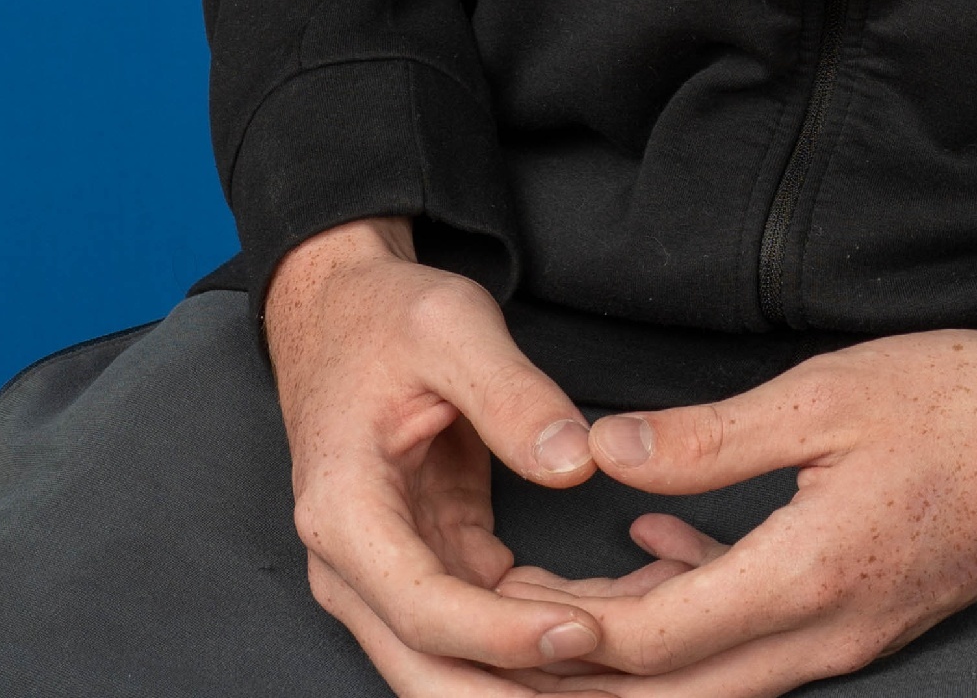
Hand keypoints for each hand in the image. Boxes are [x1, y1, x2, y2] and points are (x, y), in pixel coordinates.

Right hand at [265, 216, 619, 694]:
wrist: (341, 316)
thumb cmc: (386, 317)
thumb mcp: (450, 326)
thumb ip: (512, 395)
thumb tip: (576, 463)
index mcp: (345, 514)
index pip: (426, 610)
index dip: (505, 636)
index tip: (585, 631)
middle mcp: (354, 569)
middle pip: (434, 672)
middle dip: (524, 690)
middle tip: (621, 682)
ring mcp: (388, 581)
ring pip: (464, 666)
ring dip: (541, 672)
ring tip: (635, 650)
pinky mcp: (432, 571)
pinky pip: (490, 626)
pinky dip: (547, 630)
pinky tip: (619, 614)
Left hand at [518, 326, 976, 691]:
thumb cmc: (956, 401)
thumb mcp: (825, 396)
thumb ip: (708, 437)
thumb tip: (604, 453)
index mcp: (808, 578)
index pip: (661, 640)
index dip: (571, 635)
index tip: (497, 609)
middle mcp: (822, 636)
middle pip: (674, 693)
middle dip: (583, 675)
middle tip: (503, 631)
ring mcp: (844, 639)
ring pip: (710, 681)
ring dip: (631, 652)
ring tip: (553, 596)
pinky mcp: (859, 619)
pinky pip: (754, 647)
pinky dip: (690, 609)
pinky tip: (651, 548)